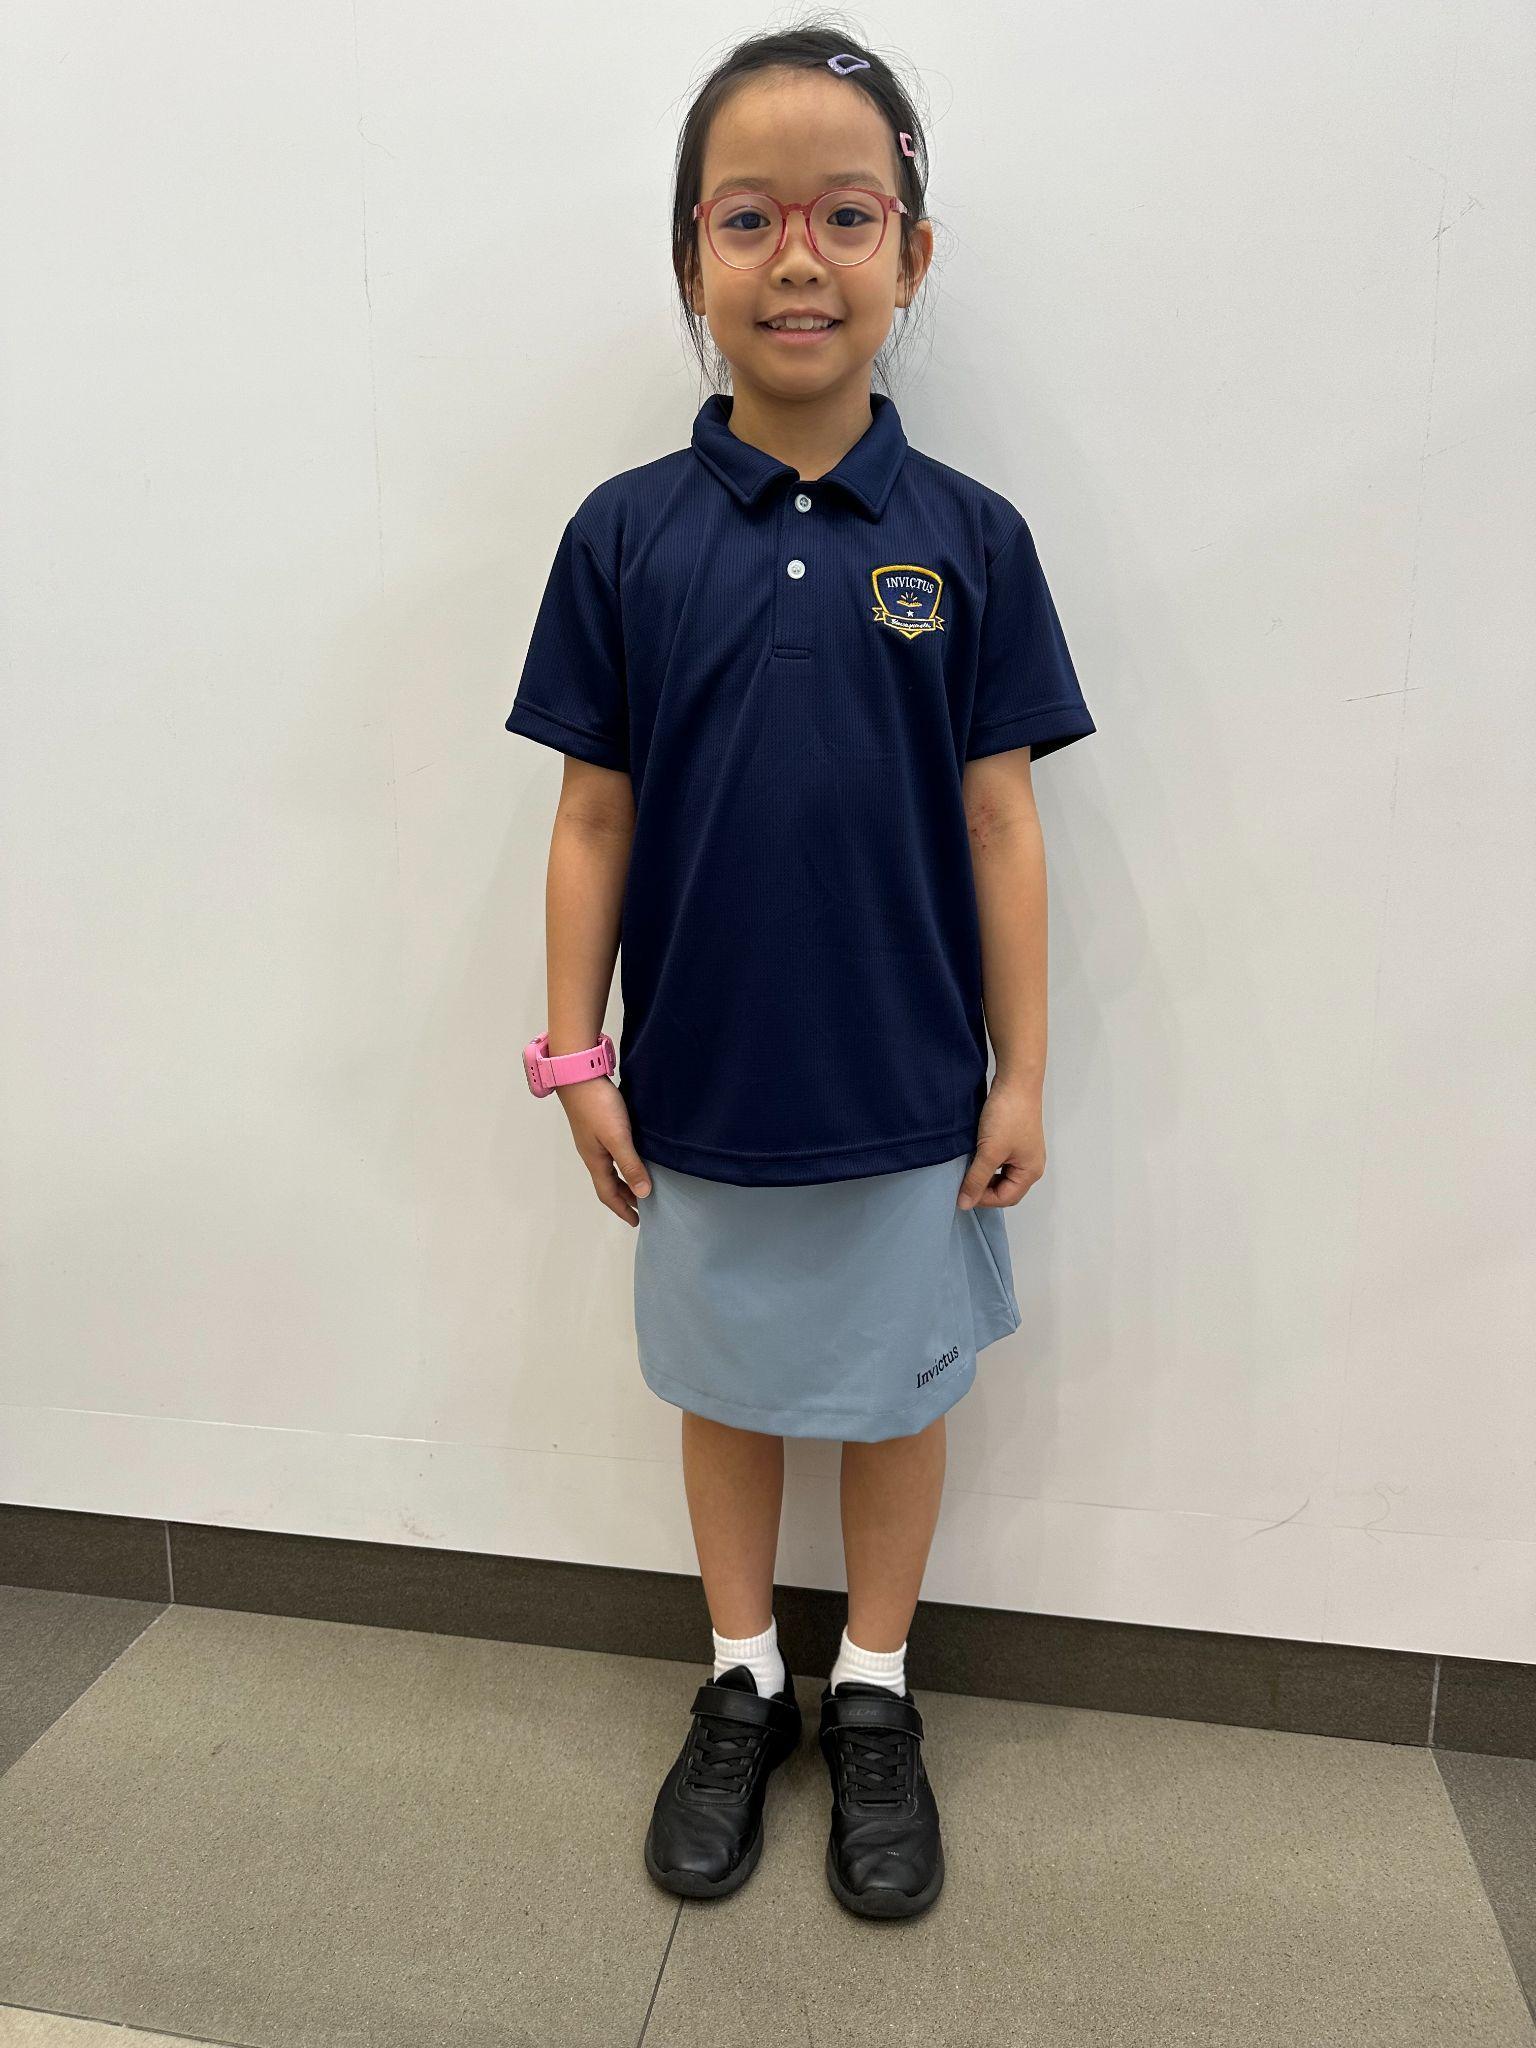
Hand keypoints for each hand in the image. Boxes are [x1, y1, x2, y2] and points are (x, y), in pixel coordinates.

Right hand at [557, 1076, 652, 1225]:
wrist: (579, 1074)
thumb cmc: (597, 1106)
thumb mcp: (617, 1138)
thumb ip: (630, 1164)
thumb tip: (643, 1194)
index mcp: (595, 1160)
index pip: (608, 1194)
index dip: (622, 1209)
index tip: (636, 1221)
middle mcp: (592, 1153)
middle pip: (608, 1183)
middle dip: (624, 1197)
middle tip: (642, 1206)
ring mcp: (593, 1139)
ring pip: (609, 1168)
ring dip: (623, 1180)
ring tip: (640, 1184)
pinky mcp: (597, 1125)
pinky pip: (610, 1153)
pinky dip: (622, 1162)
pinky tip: (632, 1154)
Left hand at [956, 1075, 1044, 1209]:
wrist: (1016, 1080)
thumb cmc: (1007, 1116)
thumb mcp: (990, 1152)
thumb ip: (976, 1179)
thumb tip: (965, 1204)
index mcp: (1030, 1172)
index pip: (1005, 1198)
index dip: (982, 1198)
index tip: (961, 1191)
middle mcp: (1031, 1164)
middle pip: (1005, 1189)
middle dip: (984, 1188)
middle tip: (963, 1181)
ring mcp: (1024, 1151)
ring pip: (1001, 1174)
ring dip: (984, 1175)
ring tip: (966, 1168)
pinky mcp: (1015, 1139)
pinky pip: (1000, 1160)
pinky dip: (987, 1162)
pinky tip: (973, 1155)